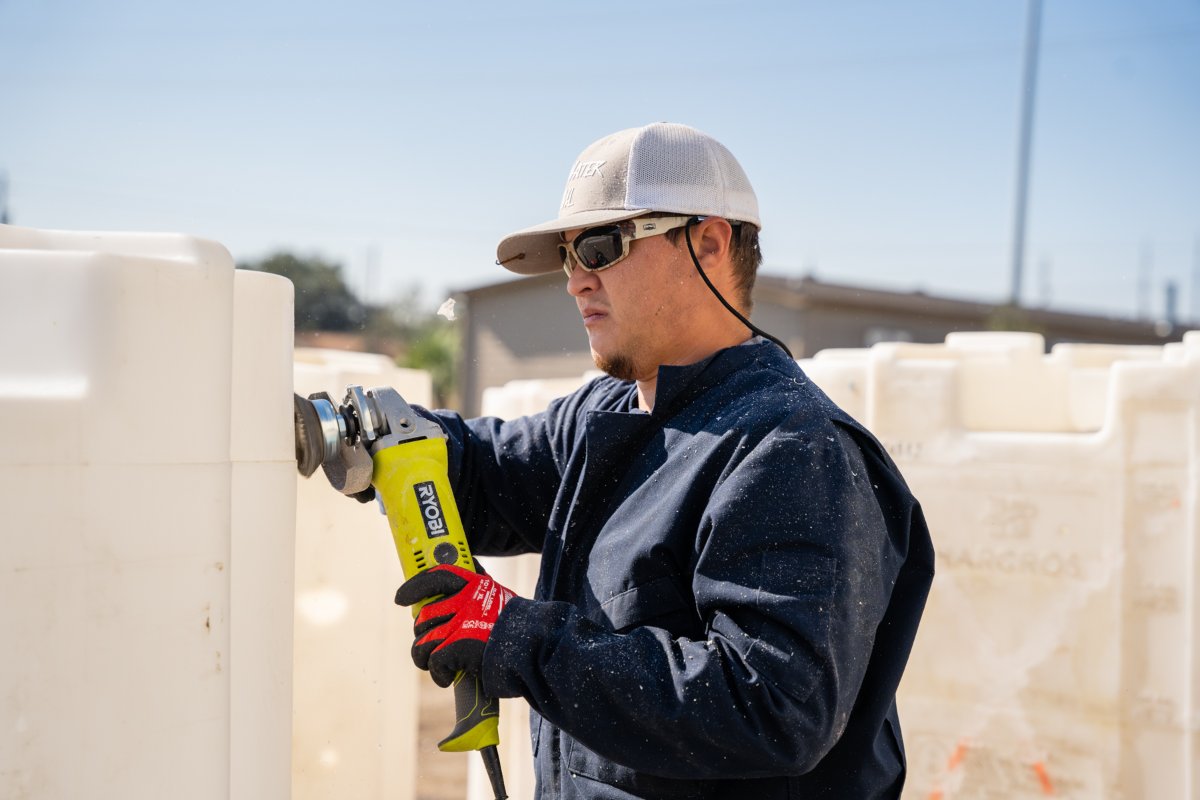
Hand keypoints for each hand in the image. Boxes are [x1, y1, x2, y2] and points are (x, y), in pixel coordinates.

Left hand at [394, 563, 515, 687]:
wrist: (537, 648)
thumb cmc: (520, 629)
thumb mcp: (500, 599)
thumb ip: (478, 594)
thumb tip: (458, 584)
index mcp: (474, 585)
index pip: (436, 577)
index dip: (414, 587)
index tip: (400, 599)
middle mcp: (465, 600)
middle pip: (424, 617)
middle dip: (422, 634)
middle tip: (431, 646)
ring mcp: (461, 623)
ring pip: (422, 641)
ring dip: (425, 657)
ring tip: (437, 666)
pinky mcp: (458, 647)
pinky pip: (434, 662)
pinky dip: (439, 674)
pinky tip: (449, 677)